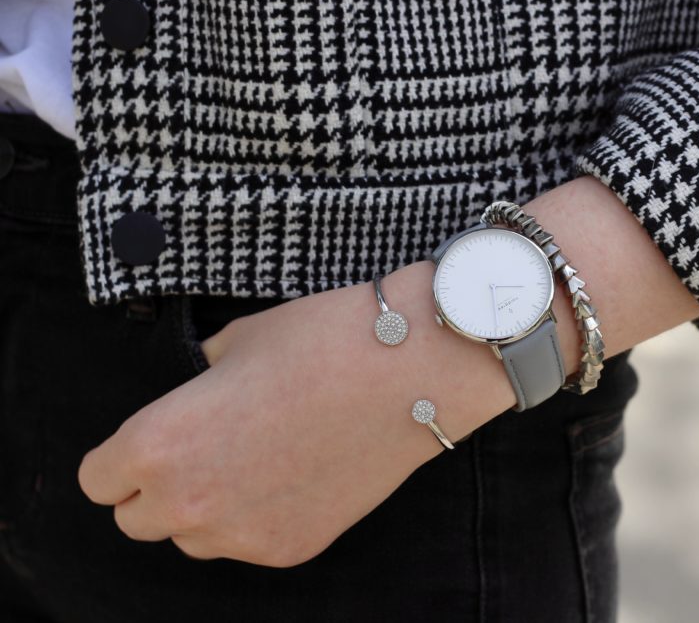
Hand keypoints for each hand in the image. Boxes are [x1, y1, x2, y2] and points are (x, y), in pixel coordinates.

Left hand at [77, 262, 518, 567]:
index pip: (99, 479)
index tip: (152, 440)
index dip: (122, 456)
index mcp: (159, 442)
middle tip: (204, 448)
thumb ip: (198, 383)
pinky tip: (294, 472)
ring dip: (206, 507)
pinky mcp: (291, 547)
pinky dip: (258, 516)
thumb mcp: (235, 342)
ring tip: (256, 459)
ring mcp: (242, 534)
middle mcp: (189, 502)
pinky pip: (248, 542)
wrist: (409, 370)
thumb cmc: (322, 341)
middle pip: (137, 519)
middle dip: (157, 487)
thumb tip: (199, 396)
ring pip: (194, 537)